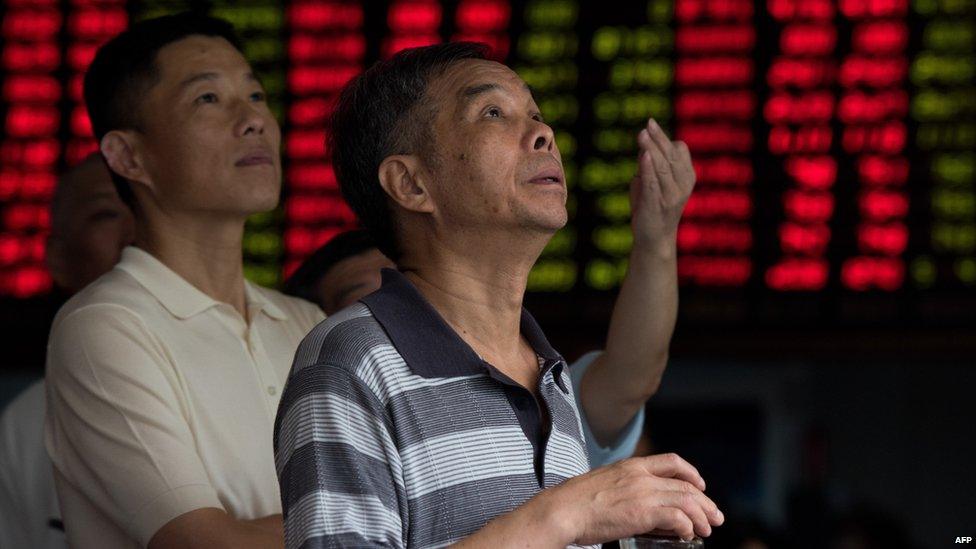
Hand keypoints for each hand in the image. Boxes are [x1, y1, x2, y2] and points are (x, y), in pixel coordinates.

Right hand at [538, 453, 723, 544]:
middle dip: (706, 503)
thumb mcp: (604, 483)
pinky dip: (686, 527)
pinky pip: (677, 518)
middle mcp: (641, 476)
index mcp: (632, 466)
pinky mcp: (642, 513)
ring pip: (686, 501)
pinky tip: (687, 535)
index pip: (671, 462)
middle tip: (715, 517)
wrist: (563, 510)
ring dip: (701, 517)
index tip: (700, 486)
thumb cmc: (576, 503)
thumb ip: (624, 487)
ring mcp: (643, 493)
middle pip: (686, 485)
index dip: (691, 473)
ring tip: (706, 530)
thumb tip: (636, 503)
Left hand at [631, 118, 695, 250]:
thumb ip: (650, 166)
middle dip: (659, 138)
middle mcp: (682, 185)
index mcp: (686, 178)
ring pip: (662, 166)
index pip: (680, 151)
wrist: (654, 238)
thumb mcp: (653, 182)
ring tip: (642, 134)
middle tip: (648, 123)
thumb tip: (644, 147)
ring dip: (651, 148)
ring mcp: (670, 195)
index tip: (650, 126)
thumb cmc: (653, 207)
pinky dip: (648, 167)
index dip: (665, 140)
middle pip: (671, 156)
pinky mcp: (655, 203)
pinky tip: (644, 154)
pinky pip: (652, 182)